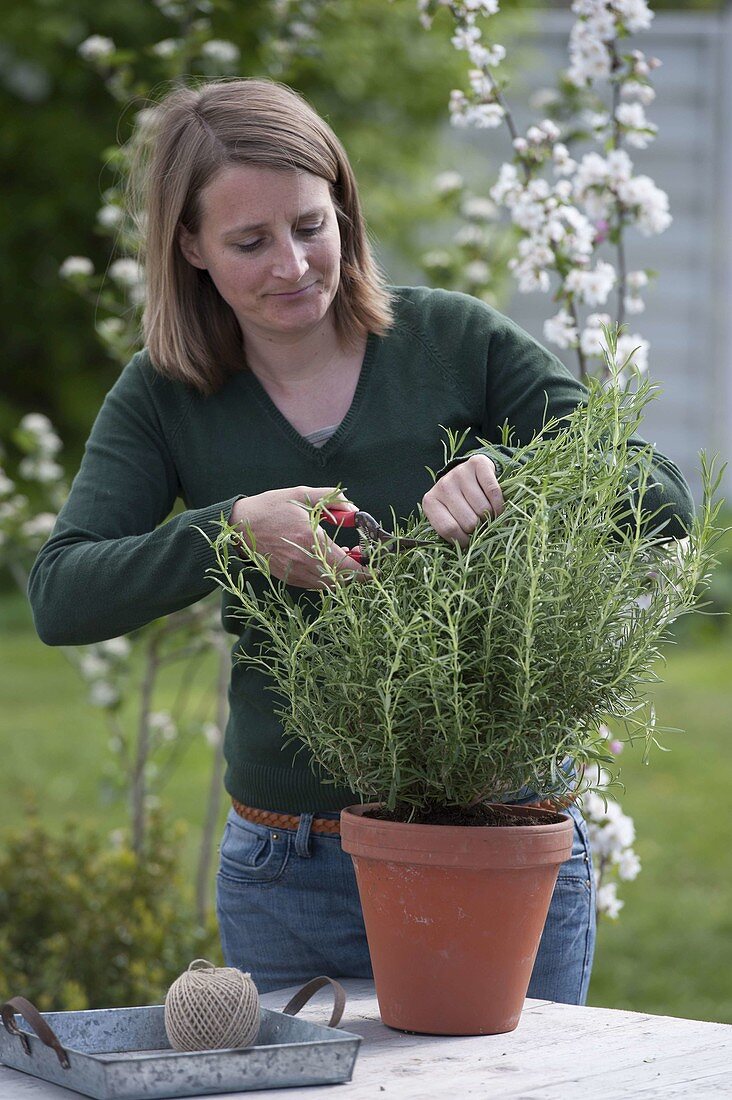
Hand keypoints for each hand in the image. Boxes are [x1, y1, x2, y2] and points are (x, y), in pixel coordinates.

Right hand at [230, 487, 367, 588]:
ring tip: (346, 555)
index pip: (348, 567)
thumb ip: (333, 499)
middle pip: (342, 581)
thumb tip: (355, 510)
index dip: (367, 570)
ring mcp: (295, 573)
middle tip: (363, 556)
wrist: (238, 526)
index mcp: (310, 540)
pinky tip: (326, 560)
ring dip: (343, 576)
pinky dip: (327, 578)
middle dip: (358, 573)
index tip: (376, 564)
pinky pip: (316, 585)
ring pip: (330, 586)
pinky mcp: (289, 578)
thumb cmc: (270, 507)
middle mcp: (304, 562)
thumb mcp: (302, 494)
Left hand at [422, 454, 503, 547]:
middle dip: (479, 528)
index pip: (449, 530)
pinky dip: (499, 504)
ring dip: (491, 517)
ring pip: (483, 509)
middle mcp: (442, 486)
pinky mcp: (477, 464)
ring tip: (488, 515)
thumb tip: (468, 554)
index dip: (464, 541)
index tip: (471, 542)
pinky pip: (493, 492)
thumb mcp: (449, 517)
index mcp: (431, 502)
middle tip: (481, 525)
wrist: (467, 472)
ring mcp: (459, 473)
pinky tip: (498, 508)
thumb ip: (453, 533)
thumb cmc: (458, 502)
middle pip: (469, 521)